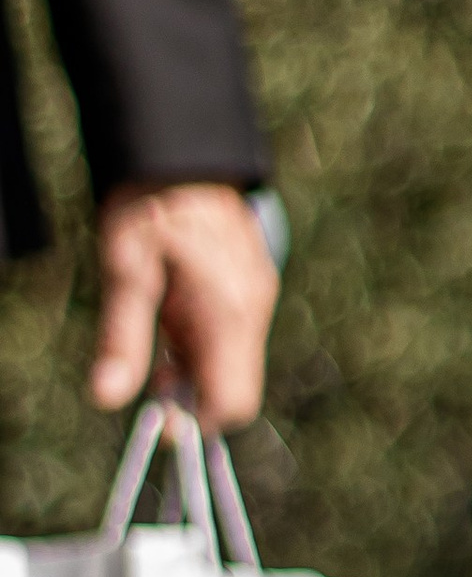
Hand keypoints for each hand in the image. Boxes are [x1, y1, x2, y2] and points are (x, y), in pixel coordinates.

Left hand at [91, 181, 280, 434]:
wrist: (184, 155)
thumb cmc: (149, 208)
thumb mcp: (125, 272)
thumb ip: (122, 339)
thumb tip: (107, 399)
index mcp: (228, 314)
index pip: (232, 403)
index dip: (197, 420)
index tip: (160, 414)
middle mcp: (254, 311)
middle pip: (236, 389)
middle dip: (195, 393)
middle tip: (155, 366)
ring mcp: (259, 299)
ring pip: (235, 364)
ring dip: (197, 365)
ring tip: (162, 325)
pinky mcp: (255, 288)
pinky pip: (236, 338)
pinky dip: (207, 342)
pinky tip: (179, 309)